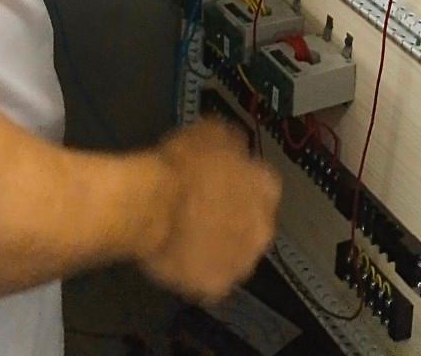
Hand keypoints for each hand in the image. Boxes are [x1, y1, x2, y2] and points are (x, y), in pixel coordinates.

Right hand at [137, 119, 280, 300]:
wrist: (154, 205)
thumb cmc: (181, 163)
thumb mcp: (209, 131)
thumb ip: (231, 141)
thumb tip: (237, 144)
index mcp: (266, 188)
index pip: (263, 185)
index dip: (240, 183)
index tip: (221, 181)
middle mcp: (262, 229)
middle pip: (253, 224)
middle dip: (235, 219)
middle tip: (205, 210)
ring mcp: (240, 263)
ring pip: (233, 255)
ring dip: (219, 248)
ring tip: (189, 237)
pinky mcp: (214, 288)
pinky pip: (208, 281)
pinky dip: (197, 273)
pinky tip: (178, 259)